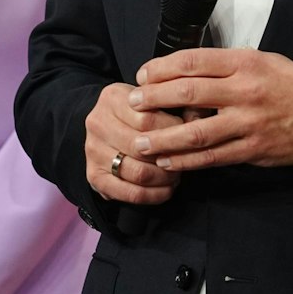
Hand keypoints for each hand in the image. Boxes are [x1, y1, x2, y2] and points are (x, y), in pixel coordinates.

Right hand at [84, 82, 185, 204]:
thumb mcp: (154, 100)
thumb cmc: (139, 112)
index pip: (148, 119)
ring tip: (176, 174)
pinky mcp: (94, 177)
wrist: (106, 127)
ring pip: (139, 172)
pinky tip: (166, 189)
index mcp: (112, 98)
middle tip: (186, 159)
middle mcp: (97, 123)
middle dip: (171, 157)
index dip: (175, 130)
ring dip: (165, 178)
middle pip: (143, 147)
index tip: (189, 136)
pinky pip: (131, 193)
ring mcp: (92, 151)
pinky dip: (154, 195)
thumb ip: (178, 106)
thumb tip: (200, 121)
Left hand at [127, 48, 292, 169]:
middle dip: (154, 99)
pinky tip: (167, 160)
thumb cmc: (286, 84)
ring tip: (140, 141)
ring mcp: (248, 123)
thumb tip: (179, 69)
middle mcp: (244, 91)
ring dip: (164, 138)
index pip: (193, 61)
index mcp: (243, 63)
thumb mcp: (259, 60)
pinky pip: (213, 157)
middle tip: (132, 103)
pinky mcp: (252, 149)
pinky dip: (187, 160)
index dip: (162, 68)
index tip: (142, 75)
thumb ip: (223, 65)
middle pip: (189, 92)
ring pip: (197, 132)